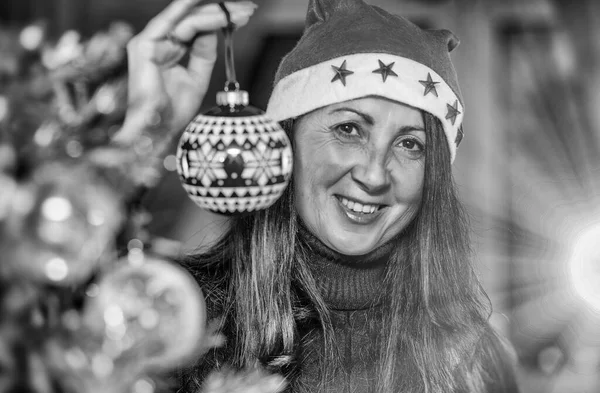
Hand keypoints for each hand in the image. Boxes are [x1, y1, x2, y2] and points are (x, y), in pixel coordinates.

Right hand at [115, 0, 256, 143]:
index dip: (220, 19)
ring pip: (187, 17)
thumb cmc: (172, 111)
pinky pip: (177, 23)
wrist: (157, 130)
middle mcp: (157, 41)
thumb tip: (213, 30)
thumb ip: (203, 53)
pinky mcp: (145, 45)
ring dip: (216, 11)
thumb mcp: (197, 78)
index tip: (244, 17)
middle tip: (248, 9)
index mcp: (167, 48)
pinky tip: (219, 12)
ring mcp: (149, 41)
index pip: (195, 25)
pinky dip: (200, 16)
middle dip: (222, 11)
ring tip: (240, 11)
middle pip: (192, 17)